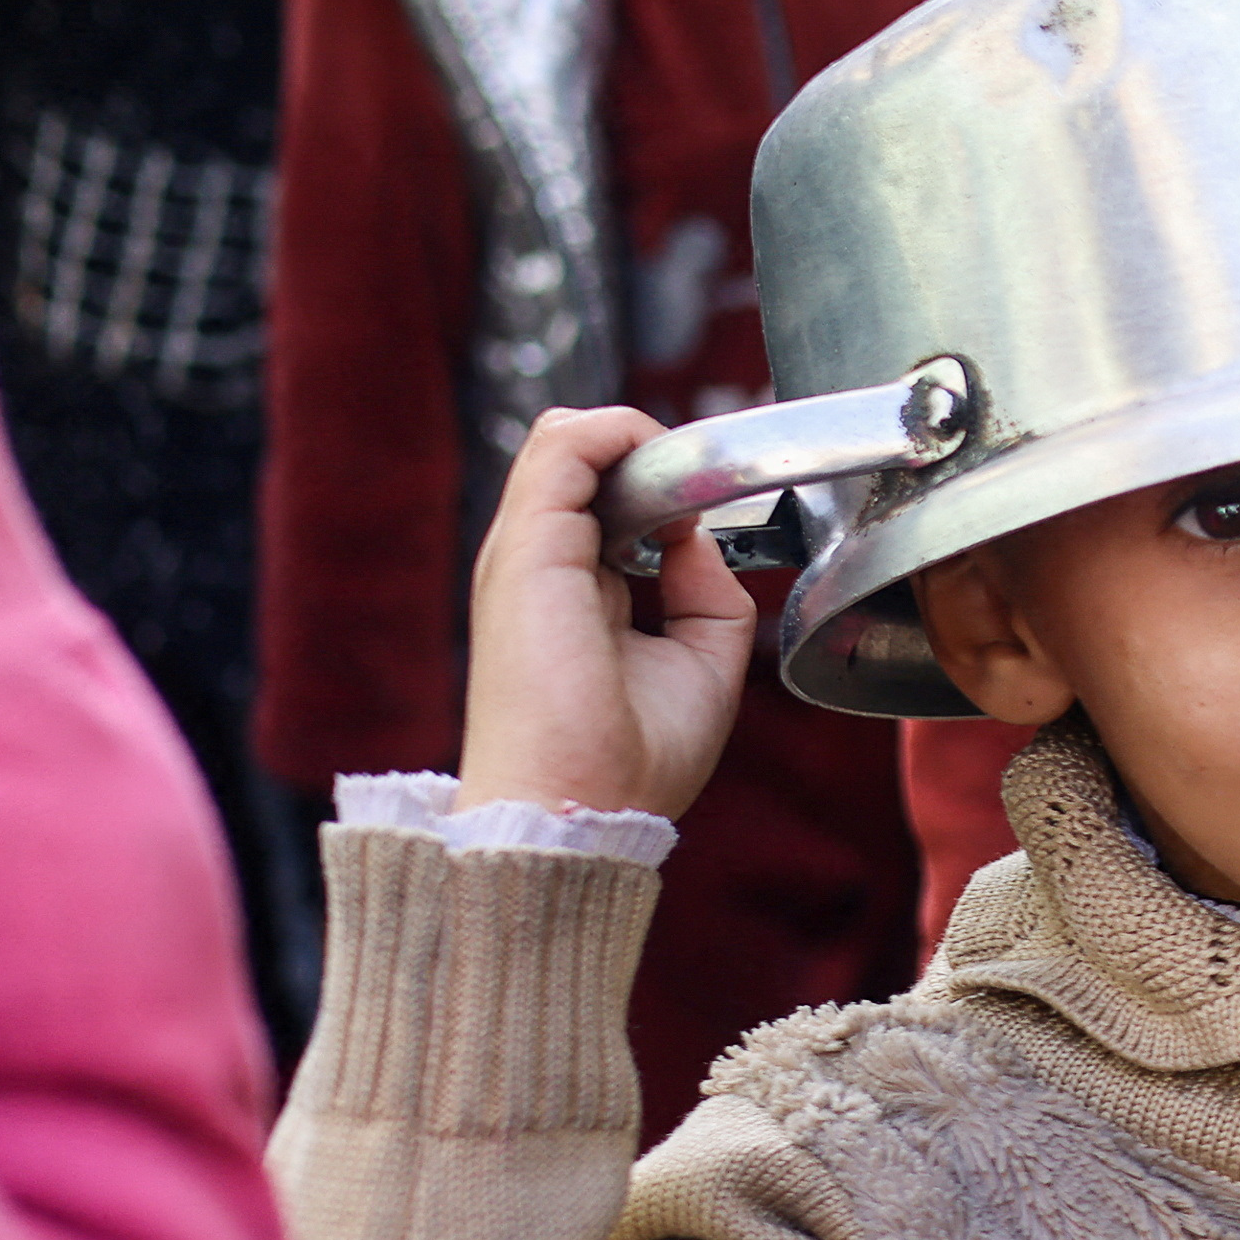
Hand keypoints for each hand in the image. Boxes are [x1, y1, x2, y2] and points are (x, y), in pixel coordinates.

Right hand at [453, 406, 750, 820]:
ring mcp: (528, 552)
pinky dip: (620, 432)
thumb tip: (697, 538)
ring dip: (637, 438)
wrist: (580, 808)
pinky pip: (563, 446)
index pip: (600, 500)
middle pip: (578, 461)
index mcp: (570, 591)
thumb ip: (704, 593)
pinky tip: (666, 464)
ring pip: (564, 440)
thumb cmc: (629, 761)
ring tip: (688, 476)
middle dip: (651, 453)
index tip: (711, 507)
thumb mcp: (699, 663)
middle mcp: (541, 565)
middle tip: (704, 485)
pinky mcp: (530, 546)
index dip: (662, 485)